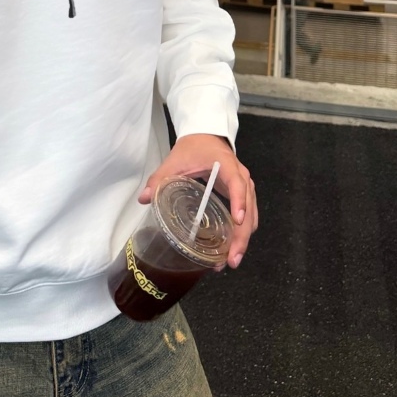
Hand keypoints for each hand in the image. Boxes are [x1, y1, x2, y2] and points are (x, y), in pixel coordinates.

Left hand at [138, 133, 257, 269]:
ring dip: (243, 239)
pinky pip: (249, 216)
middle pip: (248, 208)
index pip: (237, 184)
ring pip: (252, 216)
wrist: (206, 136)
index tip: (237, 221)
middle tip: (232, 259)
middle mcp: (242, 177)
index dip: (239, 202)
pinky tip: (230, 249)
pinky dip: (242, 233)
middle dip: (242, 235)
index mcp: (227, 165)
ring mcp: (245, 187)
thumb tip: (145, 198)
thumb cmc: (193, 148)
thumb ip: (160, 179)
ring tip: (230, 261)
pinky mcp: (243, 195)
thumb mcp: (175, 161)